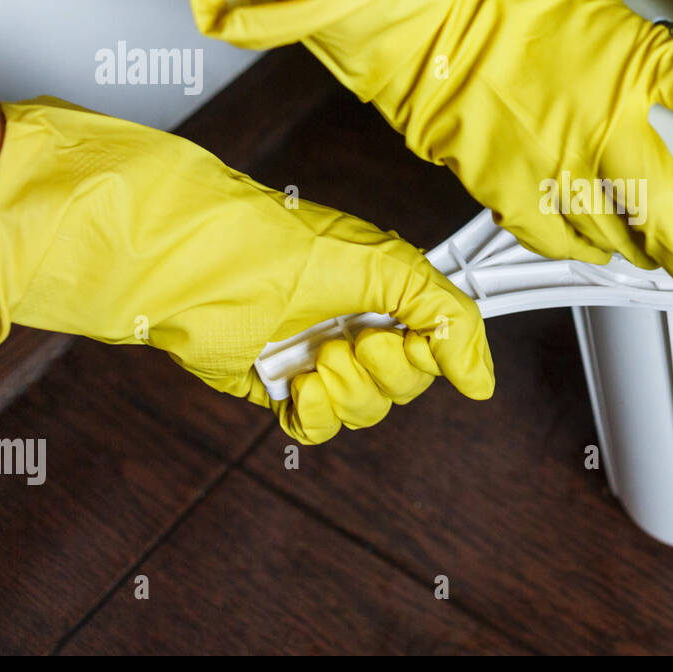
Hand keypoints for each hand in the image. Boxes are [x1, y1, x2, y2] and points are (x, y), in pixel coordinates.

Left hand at [0, 97, 492, 443]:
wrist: (189, 263)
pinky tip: (300, 387)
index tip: (408, 337)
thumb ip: (449, 318)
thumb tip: (483, 384)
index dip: (431, 355)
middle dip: (384, 371)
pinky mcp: (275, 384)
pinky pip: (317, 427)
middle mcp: (353, 325)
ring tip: (319, 357)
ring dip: (349, 392)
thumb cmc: (280, 244)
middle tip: (353, 340)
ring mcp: (314, 356)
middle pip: (403, 386)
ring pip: (364, 410)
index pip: (436, 347)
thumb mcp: (388, 268)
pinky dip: (316, 415)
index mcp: (384, 292)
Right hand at [189, 0, 672, 300]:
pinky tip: (585, 245)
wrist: (418, 17)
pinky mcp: (511, 190)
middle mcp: (606, 126)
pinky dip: (577, 247)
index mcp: (634, 64)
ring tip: (642, 252)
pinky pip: (558, 240)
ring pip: (616, 237)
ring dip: (635, 249)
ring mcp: (558, 165)